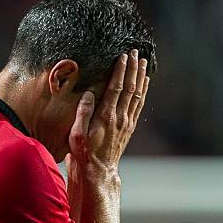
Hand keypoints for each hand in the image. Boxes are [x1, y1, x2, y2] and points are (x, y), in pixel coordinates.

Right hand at [68, 49, 149, 172]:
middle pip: (130, 88)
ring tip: (143, 62)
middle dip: (133, 68)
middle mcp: (120, 117)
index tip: (123, 56)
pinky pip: (139, 105)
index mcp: (106, 116)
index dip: (120, 70)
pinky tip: (145, 82)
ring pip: (137, 95)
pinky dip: (143, 91)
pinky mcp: (130, 127)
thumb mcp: (77, 134)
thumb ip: (83, 113)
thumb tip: (89, 93)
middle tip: (135, 52)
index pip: (116, 88)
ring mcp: (127, 122)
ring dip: (140, 77)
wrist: (98, 171)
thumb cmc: (84, 153)